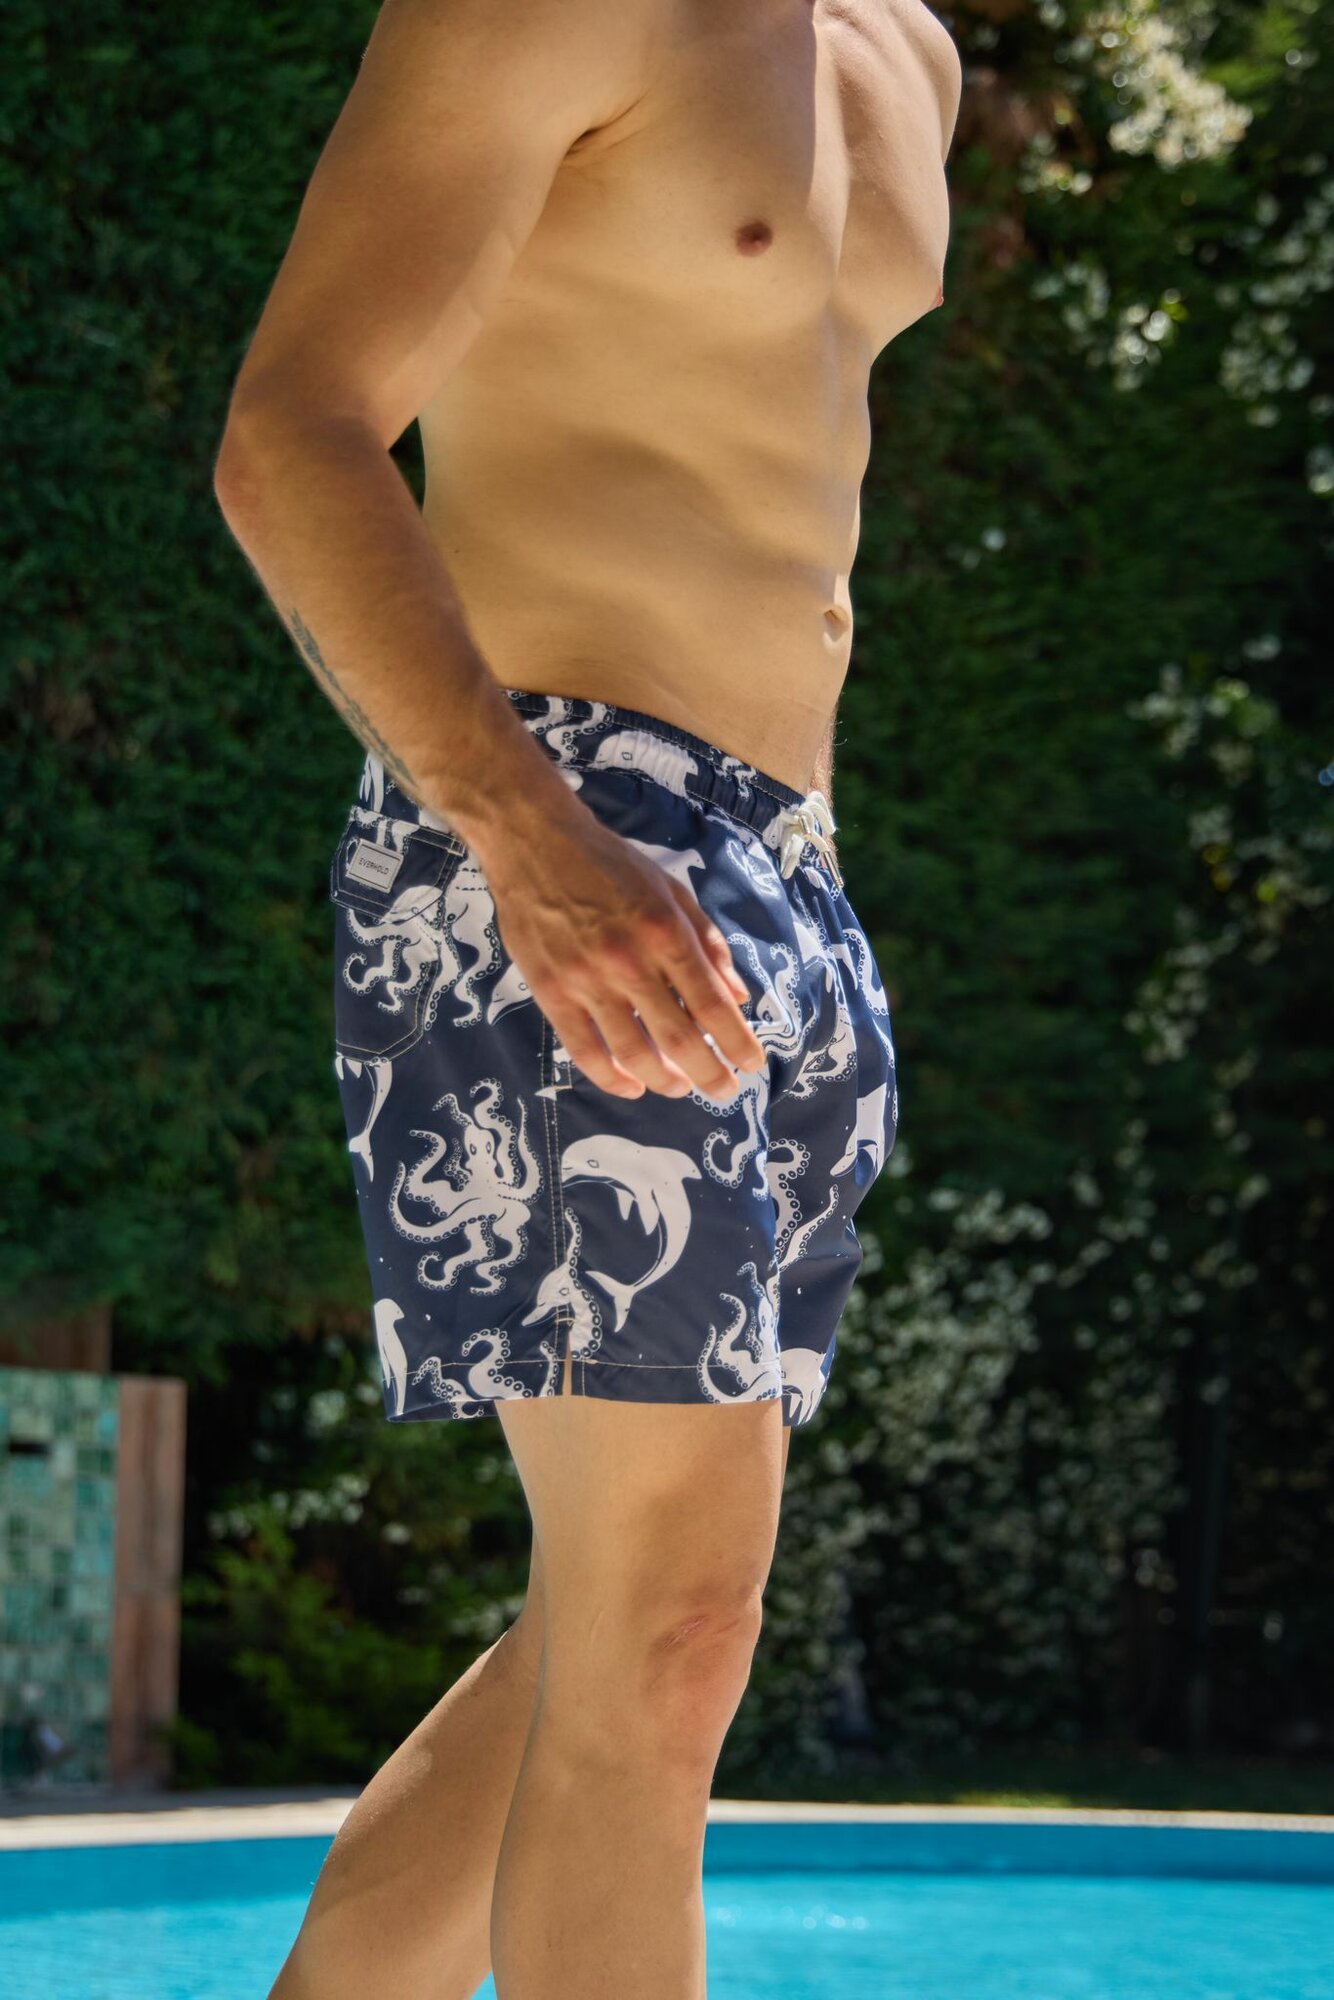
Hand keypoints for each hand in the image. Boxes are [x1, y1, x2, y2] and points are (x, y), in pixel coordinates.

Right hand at [482, 805, 767, 1100]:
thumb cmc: (611, 865)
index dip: (738, 1043)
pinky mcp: (551, 992)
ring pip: (633, 1053)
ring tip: (681, 1087)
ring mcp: (587, 981)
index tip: (753, 1065)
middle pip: (680, 1039)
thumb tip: (738, 996)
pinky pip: (584, 1050)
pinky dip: (611, 1077)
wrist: (535, 844)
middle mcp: (630, 962)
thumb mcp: (672, 891)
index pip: (712, 1004)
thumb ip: (707, 943)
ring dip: (664, 1081)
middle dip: (710, 1075)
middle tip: (725, 1091)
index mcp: (666, 933)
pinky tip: (631, 1087)